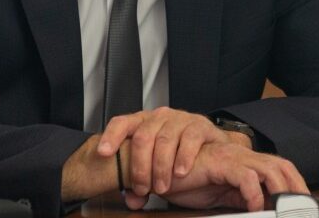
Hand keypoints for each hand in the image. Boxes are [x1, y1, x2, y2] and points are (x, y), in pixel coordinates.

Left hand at [98, 107, 231, 195]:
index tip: (103, 153)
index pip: (122, 123)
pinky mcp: (200, 125)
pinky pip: (190, 138)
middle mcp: (160, 117)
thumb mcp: (155, 169)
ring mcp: (180, 119)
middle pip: (143, 136)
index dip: (111, 137)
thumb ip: (141, 183)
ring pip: (165, 139)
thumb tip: (131, 200)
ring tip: (162, 187)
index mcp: (144, 123)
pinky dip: (184, 157)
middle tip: (143, 188)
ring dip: (161, 167)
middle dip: (140, 166)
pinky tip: (180, 172)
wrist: (214, 150)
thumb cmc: (179, 157)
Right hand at [151, 140, 308, 211]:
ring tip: (284, 208)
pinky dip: (254, 193)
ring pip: (269, 168)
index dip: (294, 183)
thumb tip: (261, 210)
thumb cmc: (185, 180)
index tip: (304, 202)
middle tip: (304, 207)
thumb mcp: (221, 194)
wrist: (159, 168)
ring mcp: (232, 157)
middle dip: (297, 186)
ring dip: (281, 189)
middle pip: (281, 165)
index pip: (279, 167)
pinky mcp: (221, 163)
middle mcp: (242, 156)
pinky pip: (245, 176)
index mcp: (244, 162)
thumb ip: (241, 198)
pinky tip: (255, 207)